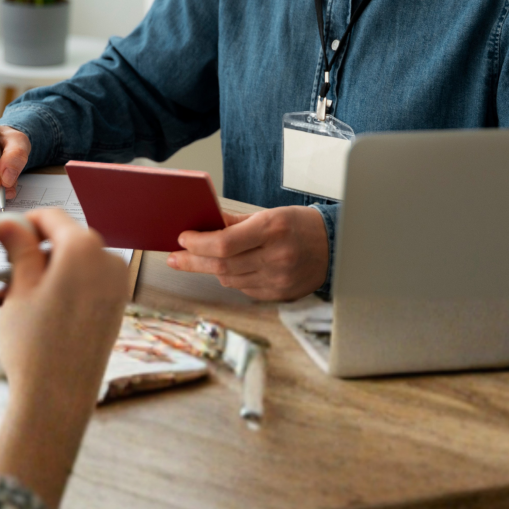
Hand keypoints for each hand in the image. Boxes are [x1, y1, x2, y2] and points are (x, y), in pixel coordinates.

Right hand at [0, 208, 125, 508]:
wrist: (58, 398)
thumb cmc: (34, 346)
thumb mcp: (19, 289)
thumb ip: (20, 249)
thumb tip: (9, 223)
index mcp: (83, 248)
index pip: (52, 216)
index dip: (25, 222)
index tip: (4, 235)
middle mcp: (109, 260)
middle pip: (69, 238)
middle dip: (40, 248)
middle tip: (9, 273)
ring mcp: (118, 284)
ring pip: (81, 260)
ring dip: (55, 267)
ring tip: (25, 296)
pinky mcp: (119, 306)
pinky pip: (92, 281)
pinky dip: (71, 284)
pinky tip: (47, 309)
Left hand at [170, 206, 329, 301]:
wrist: (334, 247)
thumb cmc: (300, 225)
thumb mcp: (269, 214)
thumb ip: (234, 222)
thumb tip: (203, 226)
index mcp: (272, 230)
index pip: (223, 243)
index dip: (198, 244)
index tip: (182, 239)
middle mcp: (276, 257)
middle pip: (221, 265)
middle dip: (192, 261)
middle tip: (174, 258)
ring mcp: (278, 279)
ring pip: (229, 279)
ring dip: (211, 269)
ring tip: (202, 260)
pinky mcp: (279, 294)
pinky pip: (244, 289)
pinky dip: (232, 278)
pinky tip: (231, 269)